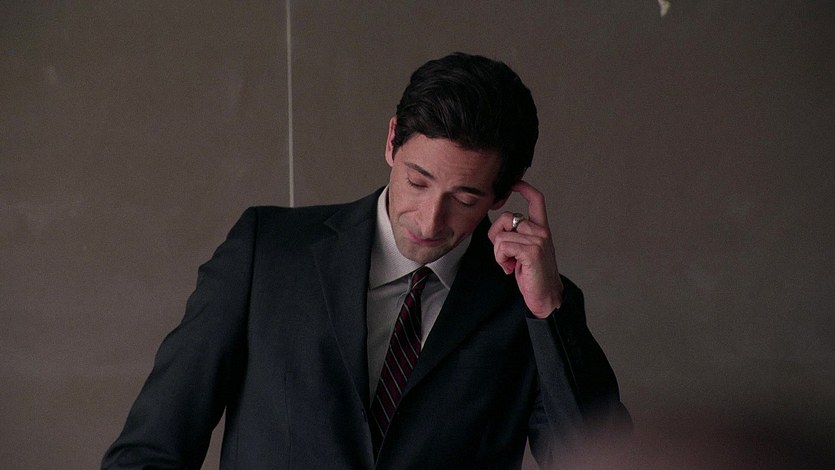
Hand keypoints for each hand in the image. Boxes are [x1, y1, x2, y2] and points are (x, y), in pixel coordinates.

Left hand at [487, 181, 563, 317]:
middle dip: (496, 236)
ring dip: (499, 253)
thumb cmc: (534, 276)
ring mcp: (538, 240)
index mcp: (541, 229)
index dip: (524, 188)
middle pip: (506, 218)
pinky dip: (500, 259)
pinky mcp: (532, 251)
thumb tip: (500, 228)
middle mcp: (541, 231)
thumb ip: (517, 236)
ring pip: (501, 234)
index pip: (537, 200)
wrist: (546, 297)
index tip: (514, 184)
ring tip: (510, 264)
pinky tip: (510, 268)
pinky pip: (502, 245)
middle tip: (504, 255)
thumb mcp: (524, 251)